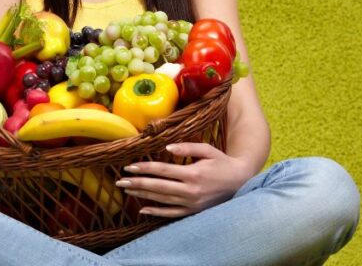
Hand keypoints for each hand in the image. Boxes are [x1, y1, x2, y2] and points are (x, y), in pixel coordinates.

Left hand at [116, 142, 252, 217]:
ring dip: (143, 196)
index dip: (144, 169)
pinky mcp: (194, 211)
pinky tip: (142, 209)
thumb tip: (167, 147)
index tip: (129, 167)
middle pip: (158, 187)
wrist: (241, 182)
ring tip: (127, 190)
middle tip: (120, 180)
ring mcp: (192, 203)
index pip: (162, 170)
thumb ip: (187, 147)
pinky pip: (171, 214)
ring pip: (162, 200)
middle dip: (137, 183)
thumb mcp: (208, 150)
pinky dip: (156, 212)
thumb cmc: (222, 163)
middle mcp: (191, 190)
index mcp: (193, 173)